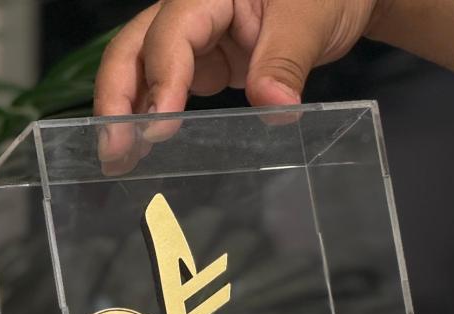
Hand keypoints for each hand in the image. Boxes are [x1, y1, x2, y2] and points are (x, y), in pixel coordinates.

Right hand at [93, 0, 380, 169]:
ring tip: (118, 159)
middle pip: (136, 47)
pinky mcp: (207, 65)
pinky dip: (153, 117)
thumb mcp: (311, 19)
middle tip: (112, 149)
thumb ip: (287, 60)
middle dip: (117, 97)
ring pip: (145, 70)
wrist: (341, 2)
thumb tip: (273, 106)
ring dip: (126, 112)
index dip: (161, 78)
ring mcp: (197, 41)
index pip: (173, 32)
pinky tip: (145, 149)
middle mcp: (193, 12)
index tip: (158, 126)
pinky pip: (170, 89)